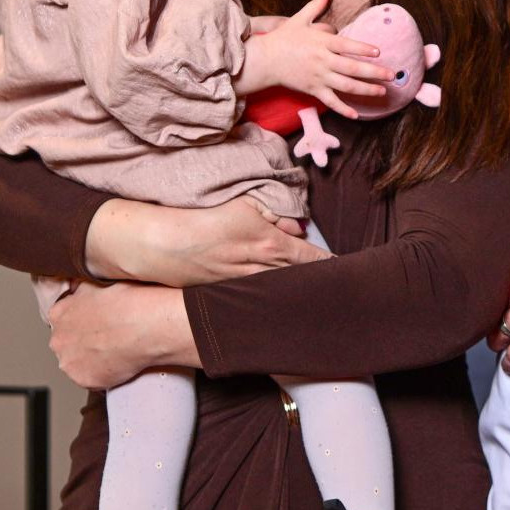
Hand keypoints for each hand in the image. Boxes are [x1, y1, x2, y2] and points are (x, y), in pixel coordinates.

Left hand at [48, 281, 196, 388]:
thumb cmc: (131, 299)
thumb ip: (81, 289)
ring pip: (78, 362)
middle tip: (109, 335)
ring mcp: (70, 362)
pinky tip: (120, 361)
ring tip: (117, 349)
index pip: (62, 318)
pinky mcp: (85, 380)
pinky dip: (104, 373)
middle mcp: (58, 339)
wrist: (149, 324)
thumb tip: (77, 287)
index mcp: (59, 312)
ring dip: (92, 358)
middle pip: (67, 341)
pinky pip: (92, 378)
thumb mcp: (100, 282)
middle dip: (84, 340)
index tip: (97, 320)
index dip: (81, 319)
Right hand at [85, 195, 330, 285]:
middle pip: (300, 280)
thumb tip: (298, 225)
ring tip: (314, 297)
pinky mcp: (230, 295)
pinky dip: (273, 300)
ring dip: (297, 293)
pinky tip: (281, 304)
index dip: (329, 265)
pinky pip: (260, 298)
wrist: (166, 245)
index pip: (311, 258)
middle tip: (336, 288)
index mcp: (272, 246)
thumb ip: (276, 212)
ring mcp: (247, 287)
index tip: (344, 270)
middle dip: (318, 283)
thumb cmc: (206, 220)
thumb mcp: (245, 205)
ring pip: (282, 291)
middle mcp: (264, 271)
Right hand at [239, 0, 395, 115]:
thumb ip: (315, 7)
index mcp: (322, 43)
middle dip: (374, 73)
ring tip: (382, 91)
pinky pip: (331, 102)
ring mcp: (318, 77)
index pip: (346, 46)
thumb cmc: (283, 38)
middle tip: (391, 75)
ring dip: (366, 90)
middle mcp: (323, 61)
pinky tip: (356, 114)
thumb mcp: (299, 19)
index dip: (363, 49)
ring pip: (346, 86)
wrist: (265, 60)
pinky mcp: (313, 90)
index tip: (378, 52)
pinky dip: (343, 109)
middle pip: (352, 68)